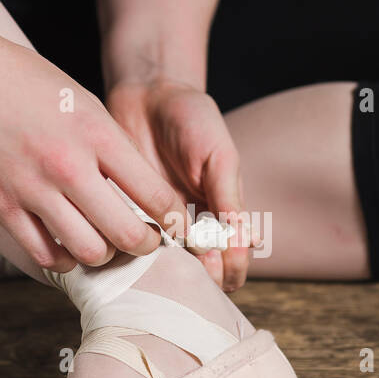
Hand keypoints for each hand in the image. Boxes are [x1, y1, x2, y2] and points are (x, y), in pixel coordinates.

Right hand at [0, 25, 186, 271]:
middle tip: (145, 242)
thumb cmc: (22, 79)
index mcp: (97, 131)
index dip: (172, 218)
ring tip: (105, 243)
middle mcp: (68, 163)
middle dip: (145, 246)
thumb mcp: (81, 100)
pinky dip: (64, 259)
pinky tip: (68, 245)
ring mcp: (31, 187)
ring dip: (104, 254)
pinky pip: (44, 254)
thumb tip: (143, 193)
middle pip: (127, 234)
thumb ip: (111, 146)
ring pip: (88, 252)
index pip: (155, 194)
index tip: (173, 224)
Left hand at [105, 78, 249, 289]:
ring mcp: (165, 222)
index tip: (225, 270)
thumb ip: (229, 193)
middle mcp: (197, 221)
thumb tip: (244, 237)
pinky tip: (138, 258)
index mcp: (225, 208)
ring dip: (174, 273)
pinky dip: (142, 256)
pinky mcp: (134, 216)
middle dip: (206, 279)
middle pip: (207, 267)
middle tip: (196, 280)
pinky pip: (140, 244)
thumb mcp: (218, 152)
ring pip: (174, 263)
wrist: (146, 97)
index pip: (236, 251)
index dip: (233, 266)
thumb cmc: (191, 119)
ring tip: (169, 275)